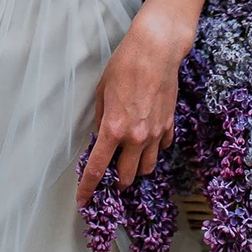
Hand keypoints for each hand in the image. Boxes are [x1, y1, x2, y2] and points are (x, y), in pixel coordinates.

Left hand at [75, 7, 192, 206]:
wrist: (156, 51)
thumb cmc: (125, 65)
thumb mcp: (102, 90)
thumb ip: (101, 117)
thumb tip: (101, 133)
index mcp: (114, 128)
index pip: (98, 169)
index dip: (88, 188)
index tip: (82, 200)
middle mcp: (136, 137)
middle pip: (127, 176)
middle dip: (117, 181)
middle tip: (111, 176)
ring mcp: (156, 133)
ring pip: (148, 168)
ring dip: (137, 170)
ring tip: (130, 161)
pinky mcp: (169, 125)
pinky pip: (162, 148)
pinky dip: (154, 149)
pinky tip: (148, 140)